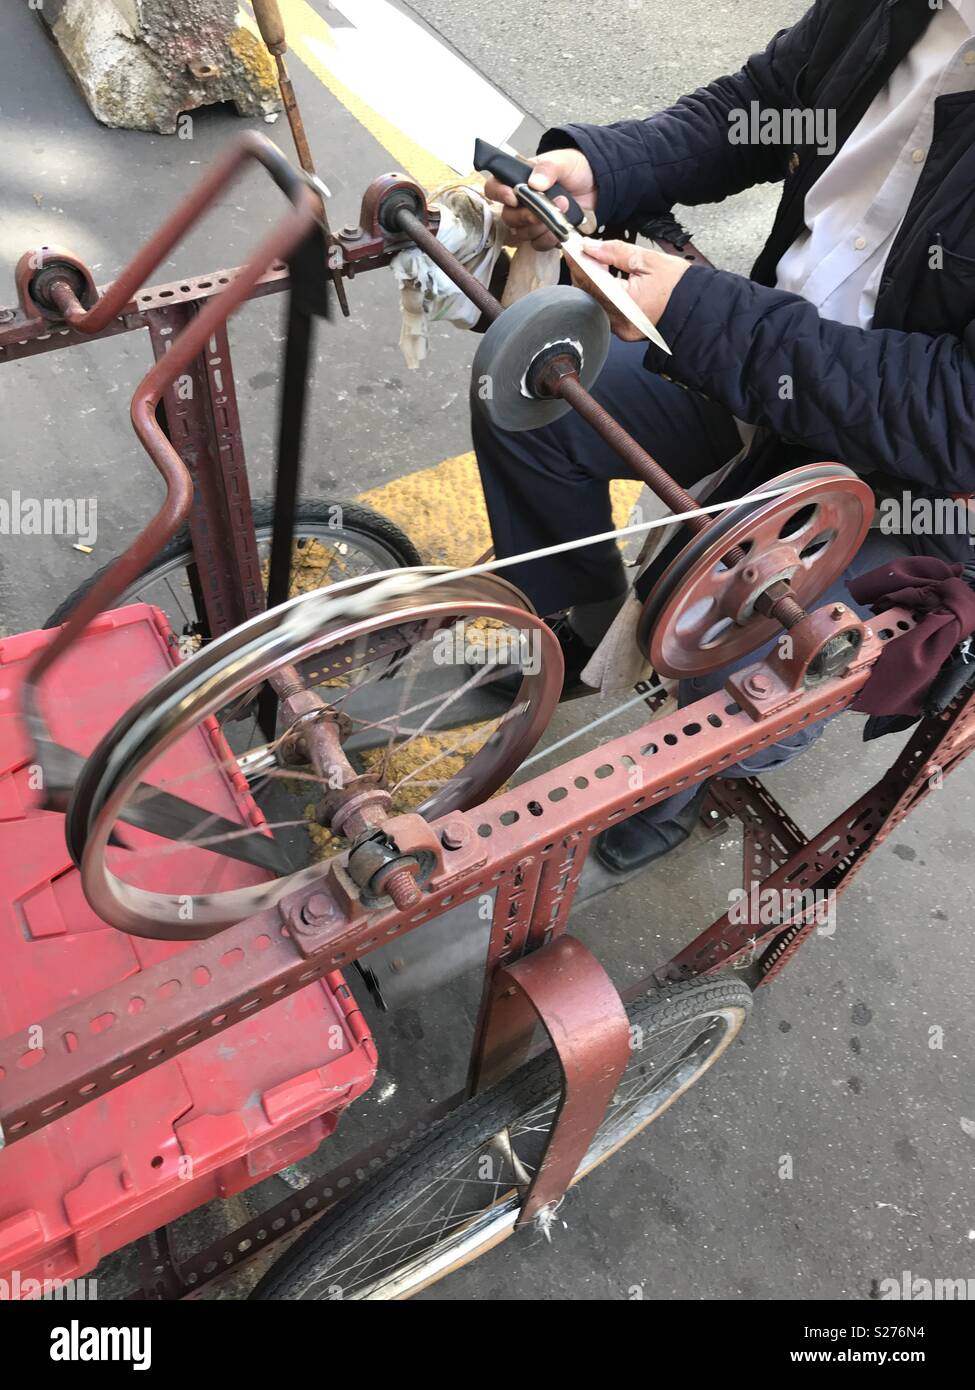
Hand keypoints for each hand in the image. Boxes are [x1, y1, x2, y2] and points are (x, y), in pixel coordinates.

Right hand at [484, 148, 596, 250]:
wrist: (597, 184)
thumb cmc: (575, 169)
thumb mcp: (563, 161)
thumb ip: (548, 168)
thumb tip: (534, 182)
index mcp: (519, 180)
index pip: (494, 188)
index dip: (499, 194)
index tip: (513, 196)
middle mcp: (521, 202)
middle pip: (508, 217)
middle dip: (525, 216)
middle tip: (541, 210)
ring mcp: (532, 220)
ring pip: (521, 234)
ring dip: (539, 228)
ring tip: (560, 213)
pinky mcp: (545, 234)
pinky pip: (538, 244)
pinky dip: (548, 239)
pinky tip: (560, 228)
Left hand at [578, 239, 692, 339]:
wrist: (698, 310)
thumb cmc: (681, 287)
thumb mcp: (649, 260)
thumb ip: (617, 253)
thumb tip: (592, 247)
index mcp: (625, 303)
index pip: (590, 279)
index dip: (578, 261)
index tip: (571, 247)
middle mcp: (619, 321)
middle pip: (587, 294)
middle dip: (583, 271)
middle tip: (583, 251)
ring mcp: (621, 329)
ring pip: (594, 302)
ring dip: (591, 282)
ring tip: (597, 262)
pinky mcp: (625, 331)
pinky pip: (604, 310)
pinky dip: (601, 294)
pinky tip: (606, 279)